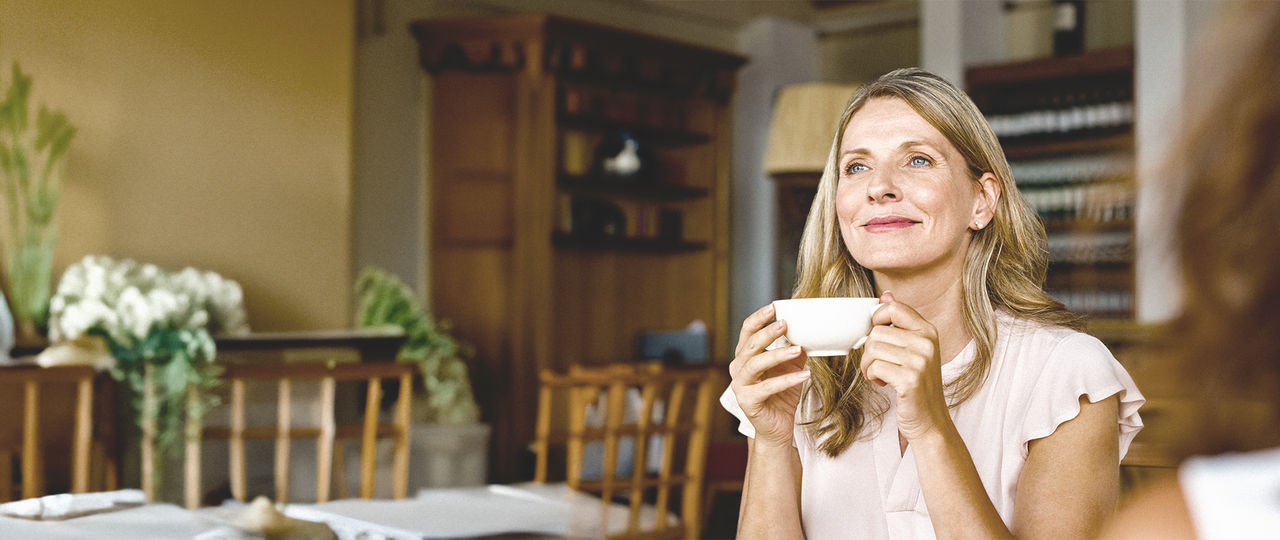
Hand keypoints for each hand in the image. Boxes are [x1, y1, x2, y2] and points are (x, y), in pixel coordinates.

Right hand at [729, 303, 809, 447]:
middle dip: (767, 332)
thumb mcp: (791, 368)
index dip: (759, 318)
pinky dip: (786, 380)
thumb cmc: (781, 396)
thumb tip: (810, 331)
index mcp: (746, 356)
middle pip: (750, 345)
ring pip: (755, 364)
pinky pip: (767, 388)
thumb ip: (795, 349)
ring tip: (797, 349)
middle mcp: (739, 369)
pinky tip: (804, 375)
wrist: (777, 428)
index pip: (747, 331)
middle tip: (785, 323)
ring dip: (777, 354)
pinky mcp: (748, 402)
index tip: (774, 307)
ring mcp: (741, 386)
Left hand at [859, 291, 948, 442]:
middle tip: (881, 365)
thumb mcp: (913, 350)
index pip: (893, 308)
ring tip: (883, 375)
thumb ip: (900, 322)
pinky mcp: (910, 380)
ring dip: (869, 366)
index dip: (877, 320)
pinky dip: (872, 377)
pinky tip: (886, 384)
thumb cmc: (917, 385)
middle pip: (877, 332)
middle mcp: (927, 343)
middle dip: (870, 352)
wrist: (930, 420)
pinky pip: (874, 367)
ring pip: (872, 349)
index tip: (879, 337)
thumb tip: (886, 294)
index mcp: (928, 331)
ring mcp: (920, 361)